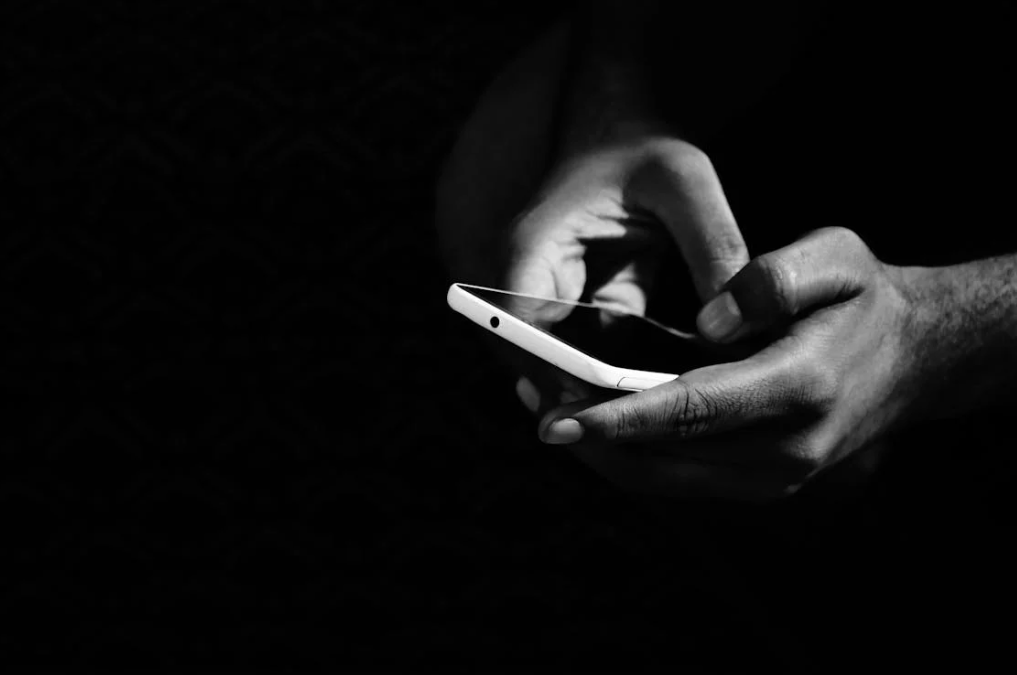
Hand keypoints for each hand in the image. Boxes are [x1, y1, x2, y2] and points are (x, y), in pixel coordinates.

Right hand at [503, 137, 748, 409]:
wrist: (625, 140)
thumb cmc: (645, 148)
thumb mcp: (684, 181)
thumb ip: (711, 244)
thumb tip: (736, 322)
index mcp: (532, 249)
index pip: (522, 328)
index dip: (557, 373)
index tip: (607, 411)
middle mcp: (532, 285)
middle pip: (541, 363)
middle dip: (587, 400)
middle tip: (649, 436)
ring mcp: (557, 307)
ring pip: (569, 372)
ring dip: (610, 398)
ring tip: (669, 431)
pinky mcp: (587, 318)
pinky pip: (599, 365)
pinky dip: (631, 384)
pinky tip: (679, 403)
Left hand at [537, 227, 919, 500]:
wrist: (914, 357)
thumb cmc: (865, 300)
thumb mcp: (838, 256)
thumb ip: (774, 278)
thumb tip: (709, 324)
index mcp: (799, 388)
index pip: (690, 410)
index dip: (617, 417)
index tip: (554, 418)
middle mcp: (786, 451)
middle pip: (663, 459)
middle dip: (589, 436)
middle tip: (530, 396)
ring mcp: (776, 478)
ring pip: (664, 480)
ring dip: (602, 450)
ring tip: (547, 405)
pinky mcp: (763, 485)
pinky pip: (680, 480)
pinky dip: (632, 455)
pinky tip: (597, 420)